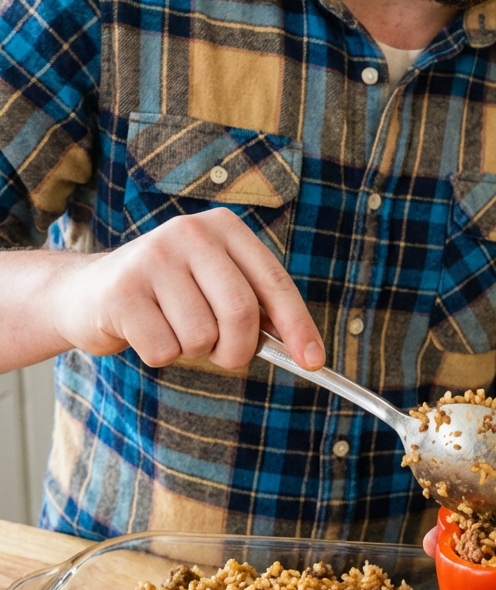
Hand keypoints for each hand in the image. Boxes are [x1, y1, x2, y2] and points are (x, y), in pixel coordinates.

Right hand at [51, 208, 324, 371]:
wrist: (88, 292)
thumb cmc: (168, 296)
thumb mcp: (215, 286)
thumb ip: (257, 308)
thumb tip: (304, 351)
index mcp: (224, 228)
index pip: (273, 281)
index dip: (298, 326)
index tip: (313, 361)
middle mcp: (190, 232)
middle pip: (240, 311)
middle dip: (238, 349)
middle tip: (225, 357)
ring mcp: (153, 257)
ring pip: (201, 336)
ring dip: (192, 351)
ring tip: (172, 329)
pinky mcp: (122, 290)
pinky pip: (164, 349)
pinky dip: (160, 355)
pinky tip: (144, 332)